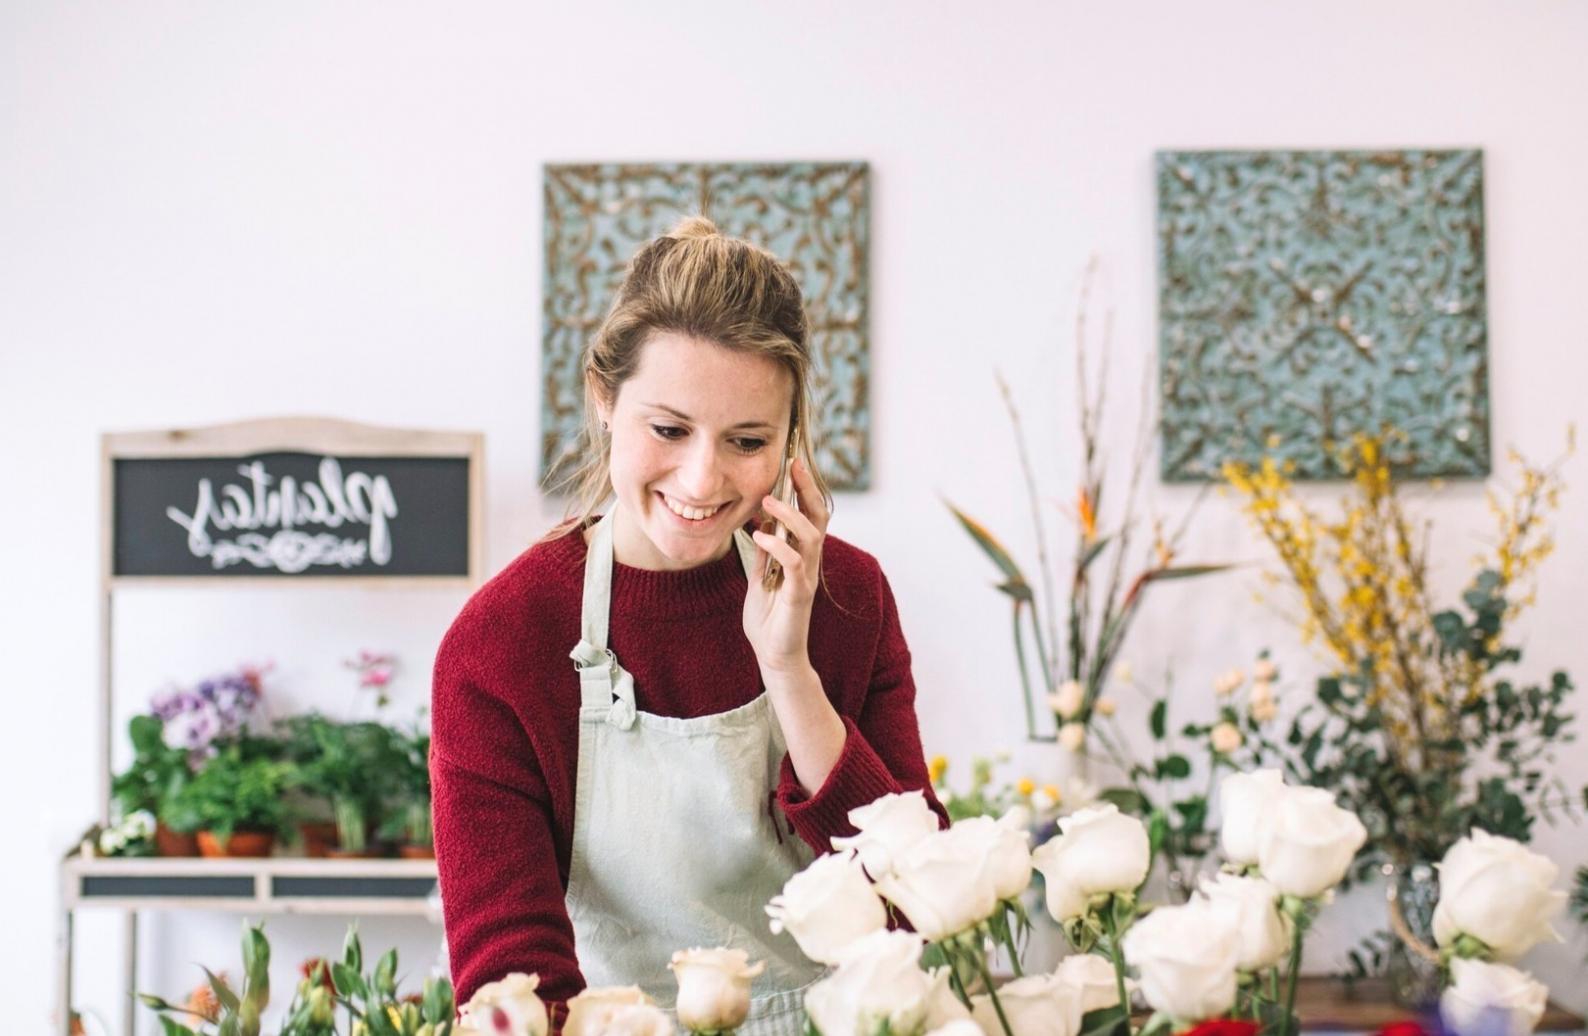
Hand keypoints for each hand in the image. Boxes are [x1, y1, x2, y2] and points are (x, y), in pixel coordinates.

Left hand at [743, 456, 828, 675]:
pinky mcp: (799, 596)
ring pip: (811, 536)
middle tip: (793, 465)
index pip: (809, 515)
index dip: (803, 489)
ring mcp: (806, 578)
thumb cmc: (768, 619)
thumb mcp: (761, 577)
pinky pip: (795, 564)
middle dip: (807, 490)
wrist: (774, 656)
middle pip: (818, 518)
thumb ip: (765, 553)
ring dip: (790, 515)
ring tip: (768, 501)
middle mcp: (809, 563)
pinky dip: (779, 547)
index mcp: (801, 556)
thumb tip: (760, 524)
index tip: (792, 464)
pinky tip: (762, 538)